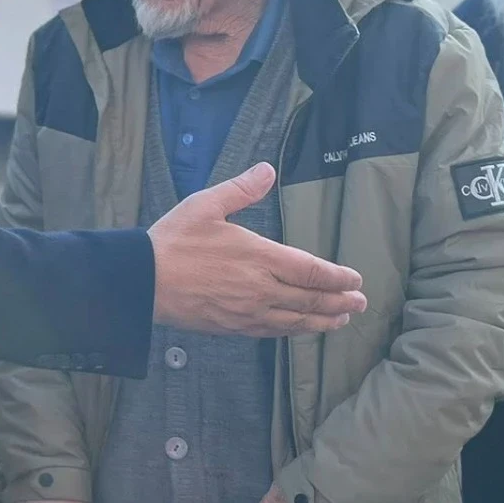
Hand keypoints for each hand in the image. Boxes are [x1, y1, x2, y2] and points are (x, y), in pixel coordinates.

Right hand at [147, 162, 366, 337]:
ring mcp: (247, 312)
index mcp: (259, 256)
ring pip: (296, 320)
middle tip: (360, 303)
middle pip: (310, 299)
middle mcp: (260, 288)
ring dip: (323, 320)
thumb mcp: (207, 204)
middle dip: (339, 301)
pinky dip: (294, 331)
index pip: (311, 270)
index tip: (355, 279)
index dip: (337, 277)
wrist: (143, 281)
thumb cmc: (174, 240)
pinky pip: (273, 332)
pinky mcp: (233, 327)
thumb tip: (268, 170)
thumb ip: (242, 189)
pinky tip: (302, 329)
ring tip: (341, 319)